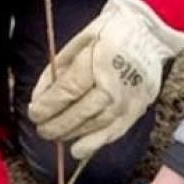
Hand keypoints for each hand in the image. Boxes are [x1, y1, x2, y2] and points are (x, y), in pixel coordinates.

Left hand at [28, 0, 183, 159]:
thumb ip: (58, 70)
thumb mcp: (78, 42)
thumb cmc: (109, 33)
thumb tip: (40, 97)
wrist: (149, 33)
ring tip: (56, 136)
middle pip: (81, 112)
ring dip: (72, 134)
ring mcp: (128, 99)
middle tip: (42, 129)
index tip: (34, 113)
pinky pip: (115, 131)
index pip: (68, 90)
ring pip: (96, 124)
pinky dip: (96, 143)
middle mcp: (114, 84)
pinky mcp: (137, 109)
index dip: (48, 106)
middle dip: (57, 124)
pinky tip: (79, 150)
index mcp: (98, 60)